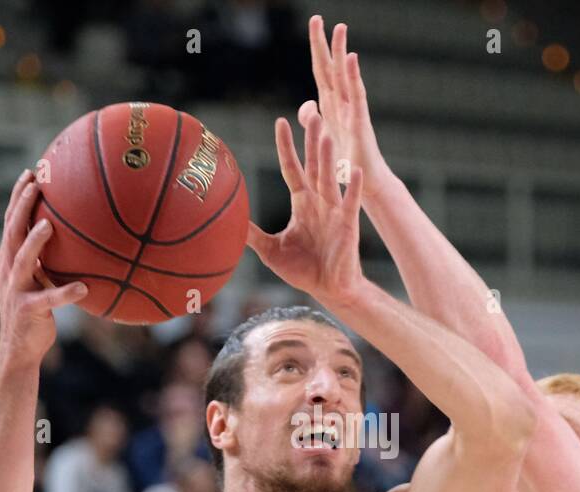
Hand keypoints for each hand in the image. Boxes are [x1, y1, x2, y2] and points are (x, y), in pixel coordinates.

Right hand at [0, 169, 87, 367]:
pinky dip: (64, 293)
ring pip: (23, 260)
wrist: (20, 349)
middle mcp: (10, 270)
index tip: (30, 172)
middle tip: (34, 183)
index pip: (12, 221)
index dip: (18, 197)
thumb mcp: (41, 282)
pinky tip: (83, 288)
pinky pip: (48, 300)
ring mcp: (16, 290)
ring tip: (49, 226)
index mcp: (11, 259)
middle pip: (12, 231)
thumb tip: (82, 240)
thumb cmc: (36, 312)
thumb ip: (51, 261)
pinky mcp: (28, 311)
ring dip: (35, 242)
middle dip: (21, 205)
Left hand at [246, 115, 364, 308]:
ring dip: (328, 158)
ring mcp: (334, 211)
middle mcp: (319, 201)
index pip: (292, 168)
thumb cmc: (303, 270)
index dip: (286, 146)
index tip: (281, 122)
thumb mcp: (270, 251)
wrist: (329, 289)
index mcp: (302, 202)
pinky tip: (354, 171)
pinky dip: (352, 188)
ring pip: (330, 178)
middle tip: (312, 114)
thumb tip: (225, 221)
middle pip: (314, 165)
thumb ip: (251, 233)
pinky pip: (350, 203)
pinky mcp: (348, 225)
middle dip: (312, 141)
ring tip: (326, 135)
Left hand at [304, 16, 388, 201]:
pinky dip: (353, 76)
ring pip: (344, 77)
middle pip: (330, 68)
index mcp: (330, 106)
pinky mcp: (360, 124)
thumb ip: (312, 119)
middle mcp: (341, 104)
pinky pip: (356, 96)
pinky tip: (350, 58)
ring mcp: (352, 112)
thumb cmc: (345, 162)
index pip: (321, 71)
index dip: (316, 49)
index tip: (314, 24)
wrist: (363, 184)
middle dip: (325, 43)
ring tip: (339, 28)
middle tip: (318, 17)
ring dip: (341, 52)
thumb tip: (306, 103)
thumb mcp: (322, 137)